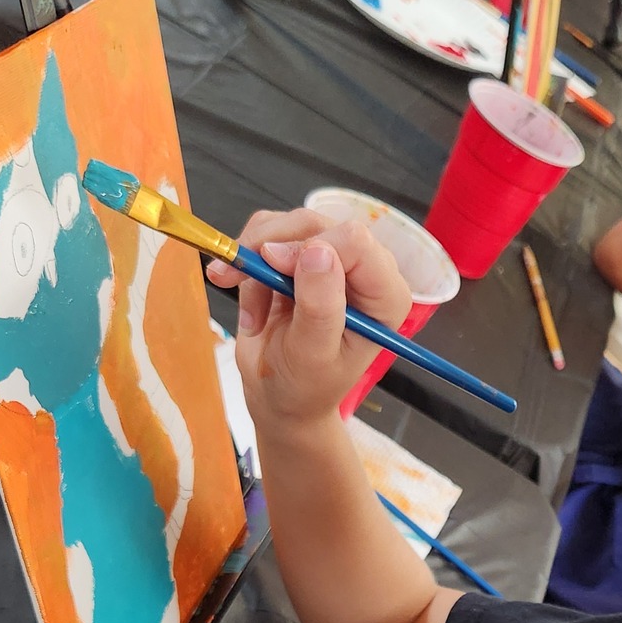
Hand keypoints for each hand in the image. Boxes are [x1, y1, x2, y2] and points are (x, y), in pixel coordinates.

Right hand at [208, 208, 411, 430]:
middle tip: (237, 278)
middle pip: (316, 224)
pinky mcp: (299, 257)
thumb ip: (320, 306)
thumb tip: (317, 250)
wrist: (280, 398)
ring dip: (253, 262)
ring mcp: (331, 259)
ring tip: (249, 314)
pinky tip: (250, 308)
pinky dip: (246, 266)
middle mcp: (363, 271)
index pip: (354, 241)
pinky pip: (266, 235)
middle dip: (271, 248)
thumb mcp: (312, 355)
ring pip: (287, 225)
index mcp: (384, 295)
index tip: (273, 269)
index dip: (309, 247)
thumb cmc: (304, 386)